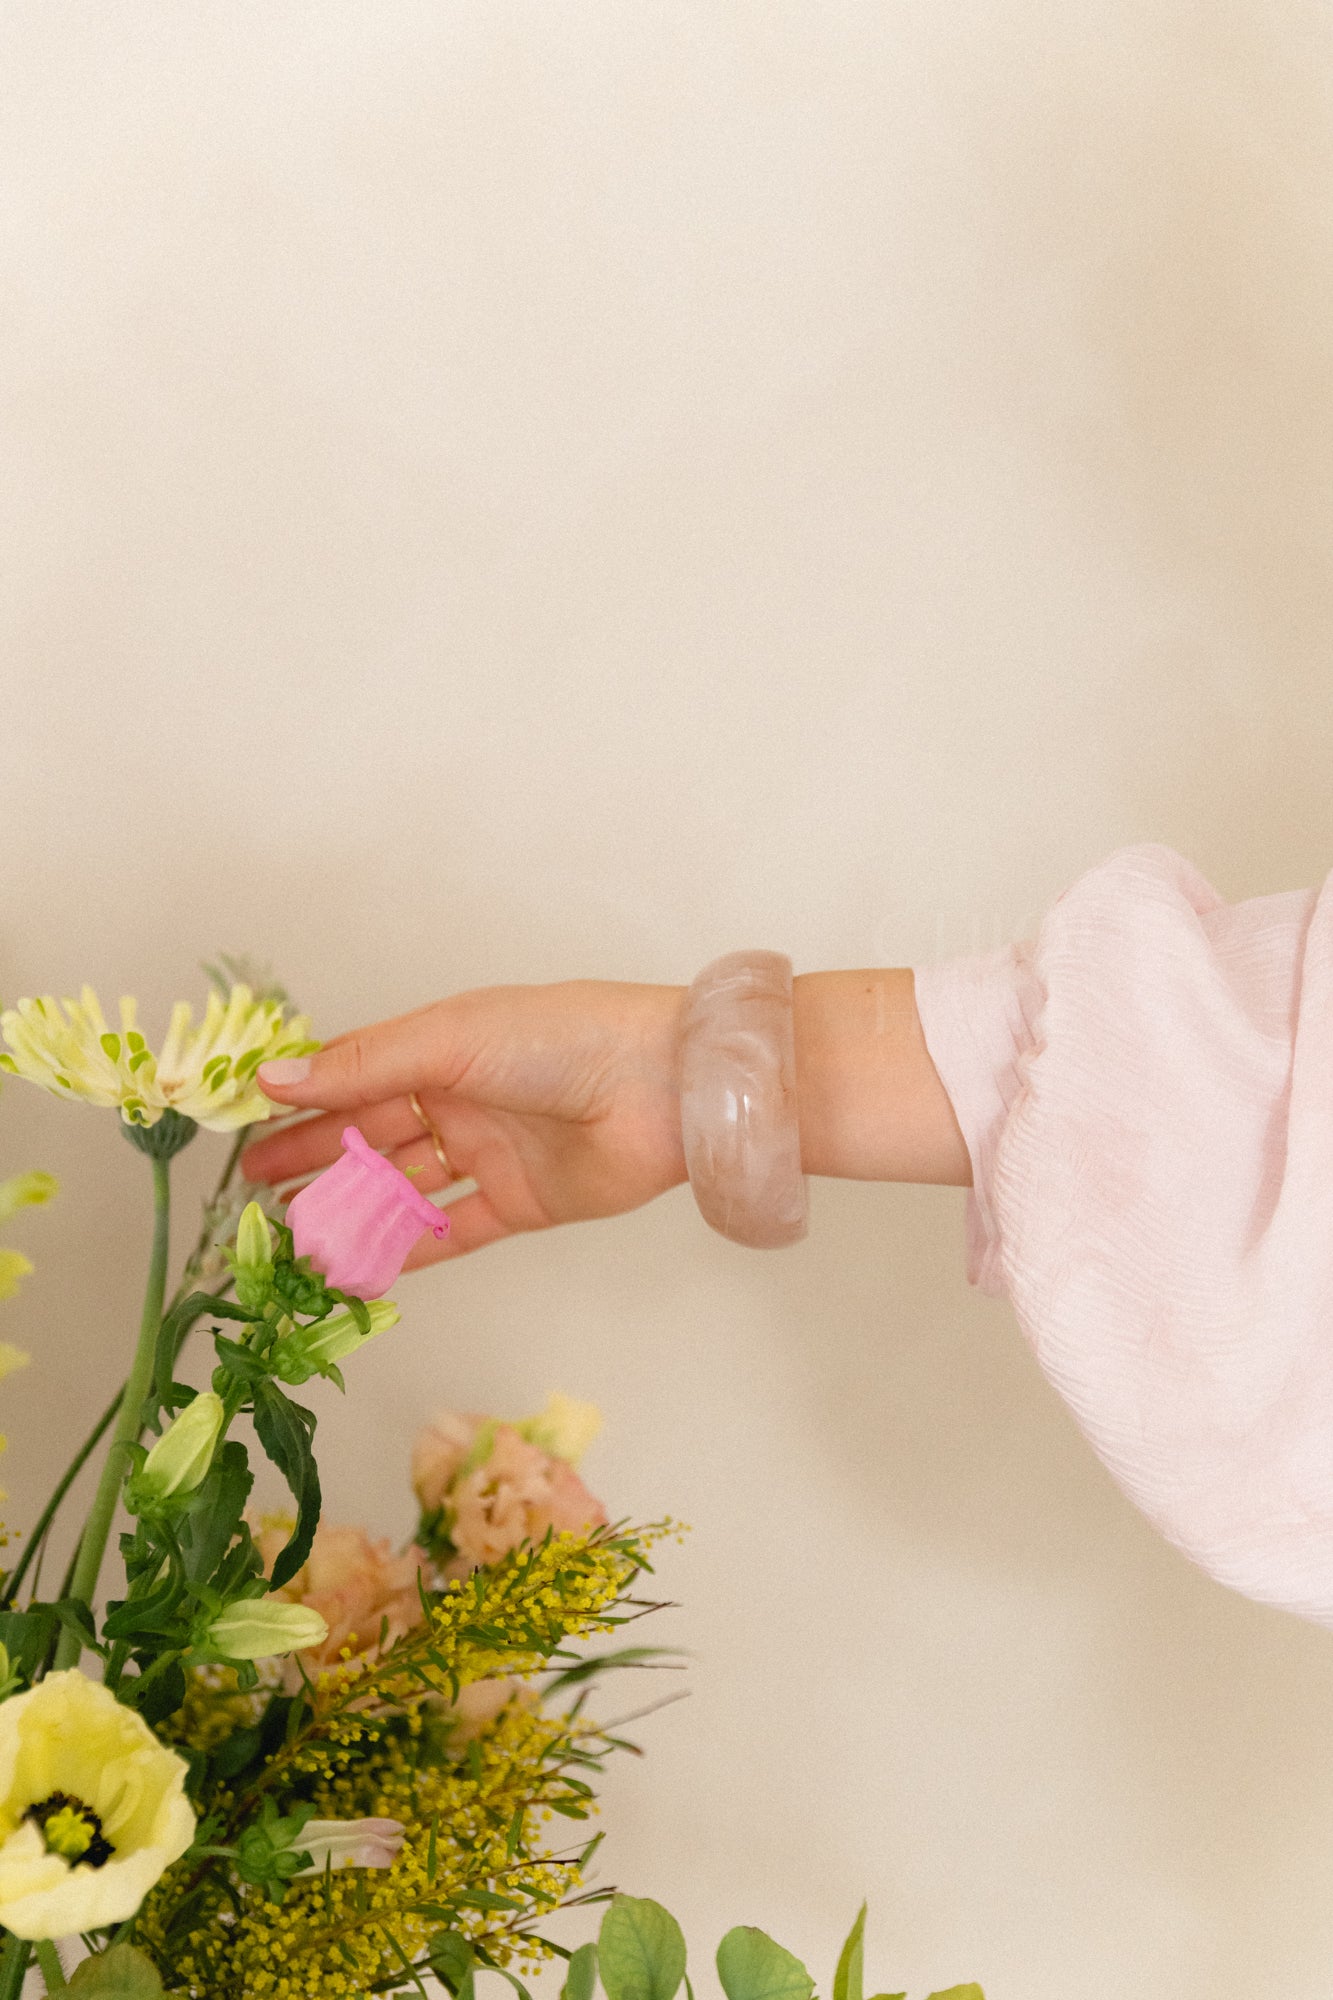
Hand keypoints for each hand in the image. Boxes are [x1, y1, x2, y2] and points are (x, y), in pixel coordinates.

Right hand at [240, 982, 688, 1266]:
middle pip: (372, 1134)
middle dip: (314, 1158)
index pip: (356, 1073)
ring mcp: (491, 1152)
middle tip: (254, 1187)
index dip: (302, 1100)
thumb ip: (363, 1065)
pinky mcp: (521, 1203)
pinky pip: (453, 1232)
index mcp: (444, 1046)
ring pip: (405, 1187)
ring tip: (293, 1232)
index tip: (244, 1125)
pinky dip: (407, 1250)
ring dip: (352, 1208)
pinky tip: (360, 1266)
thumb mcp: (451, 1039)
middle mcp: (463, 1097)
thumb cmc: (561, 1039)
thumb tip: (274, 1076)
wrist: (664, 1089)